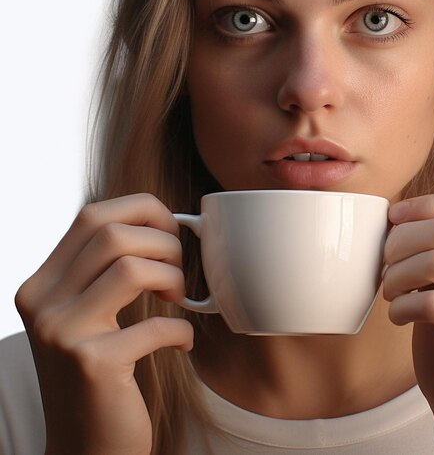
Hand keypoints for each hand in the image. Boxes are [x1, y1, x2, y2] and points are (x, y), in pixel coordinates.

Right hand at [15, 193, 193, 454]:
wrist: (85, 446)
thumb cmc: (101, 369)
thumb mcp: (88, 312)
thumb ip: (107, 269)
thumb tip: (163, 222)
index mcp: (42, 283)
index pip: (92, 215)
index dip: (142, 211)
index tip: (170, 230)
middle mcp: (42, 303)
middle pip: (113, 234)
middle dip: (163, 243)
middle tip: (177, 272)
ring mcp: (62, 333)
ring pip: (131, 268)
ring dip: (172, 277)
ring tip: (178, 299)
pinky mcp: (92, 365)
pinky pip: (156, 325)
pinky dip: (181, 329)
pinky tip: (181, 342)